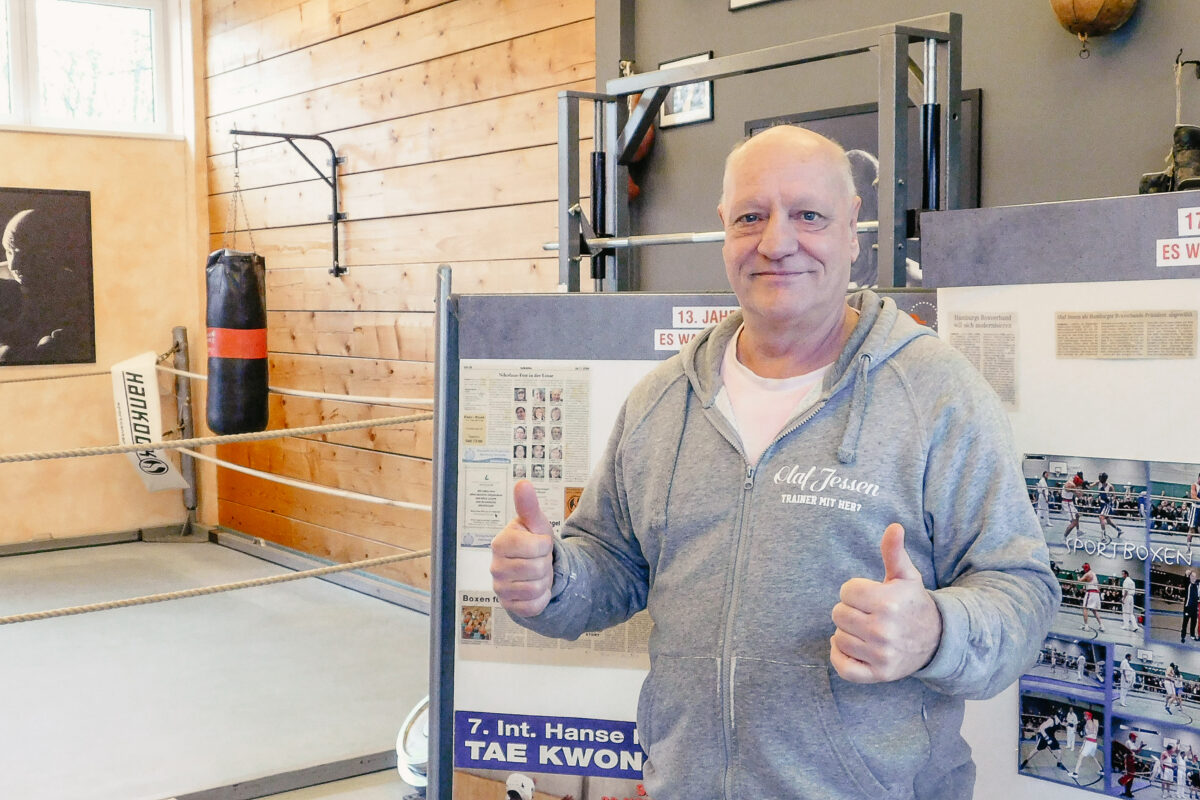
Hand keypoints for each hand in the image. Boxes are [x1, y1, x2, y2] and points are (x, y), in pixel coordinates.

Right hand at [490, 480, 554, 616]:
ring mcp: (500, 587)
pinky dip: (541, 598)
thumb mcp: (536, 523)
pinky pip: (534, 605)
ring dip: (544, 581)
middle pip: (538, 569)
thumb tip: (523, 483)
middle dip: (545, 564)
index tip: (540, 543)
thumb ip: (528, 505)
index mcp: (501, 542)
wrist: (534, 568)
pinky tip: (536, 589)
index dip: (545, 545)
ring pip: (536, 588)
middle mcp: (496, 566)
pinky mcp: (508, 605)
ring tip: (537, 573)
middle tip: (538, 560)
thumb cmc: (533, 542)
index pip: (537, 547)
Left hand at [830, 523, 941, 682]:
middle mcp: (884, 631)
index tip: (869, 595)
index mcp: (888, 603)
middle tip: (867, 613)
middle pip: (838, 614)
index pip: (846, 591)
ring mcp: (881, 655)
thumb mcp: (906, 576)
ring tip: (866, 629)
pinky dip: (840, 657)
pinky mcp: (878, 674)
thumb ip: (894, 552)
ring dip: (847, 632)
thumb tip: (894, 526)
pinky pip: (842, 667)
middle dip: (850, 610)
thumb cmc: (913, 603)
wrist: (937, 640)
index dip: (855, 590)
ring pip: (838, 638)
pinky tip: (850, 646)